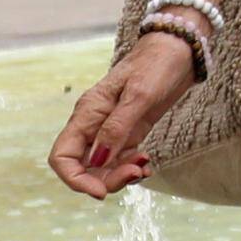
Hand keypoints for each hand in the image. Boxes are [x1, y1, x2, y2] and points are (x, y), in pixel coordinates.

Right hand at [51, 36, 199, 199]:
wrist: (178, 48)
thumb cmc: (157, 64)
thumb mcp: (139, 96)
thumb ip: (118, 128)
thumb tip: (100, 160)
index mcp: (87, 113)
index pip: (62, 156)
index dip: (75, 180)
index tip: (101, 191)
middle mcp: (93, 124)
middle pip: (83, 167)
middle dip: (104, 180)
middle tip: (134, 174)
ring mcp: (110, 128)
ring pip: (102, 167)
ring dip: (120, 175)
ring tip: (144, 167)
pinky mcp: (129, 130)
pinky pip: (120, 159)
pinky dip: (131, 167)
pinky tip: (147, 164)